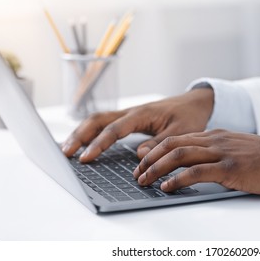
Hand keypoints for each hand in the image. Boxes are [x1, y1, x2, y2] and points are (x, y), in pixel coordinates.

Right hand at [61, 88, 213, 161]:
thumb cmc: (189, 116)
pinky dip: (92, 132)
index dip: (99, 143)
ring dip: (82, 133)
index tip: (86, 157)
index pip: (114, 129)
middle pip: (98, 119)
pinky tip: (84, 143)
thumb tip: (139, 156)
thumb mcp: (181, 132)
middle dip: (80, 135)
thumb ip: (160, 143)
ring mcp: (129, 114)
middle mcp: (131, 112)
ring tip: (67, 149)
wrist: (194, 103)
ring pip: (98, 119)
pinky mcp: (130, 119)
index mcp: (142, 114)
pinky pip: (105, 123)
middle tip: (65, 153)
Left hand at [133, 130, 259, 194]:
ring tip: (144, 180)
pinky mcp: (229, 168)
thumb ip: (218, 154)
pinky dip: (177, 180)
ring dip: (157, 168)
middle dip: (150, 159)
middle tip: (137, 172)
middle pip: (172, 144)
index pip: (177, 139)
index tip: (144, 162)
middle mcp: (215, 140)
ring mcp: (221, 152)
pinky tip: (167, 187)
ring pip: (179, 155)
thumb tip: (200, 166)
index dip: (156, 150)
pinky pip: (196, 172)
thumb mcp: (238, 150)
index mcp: (215, 136)